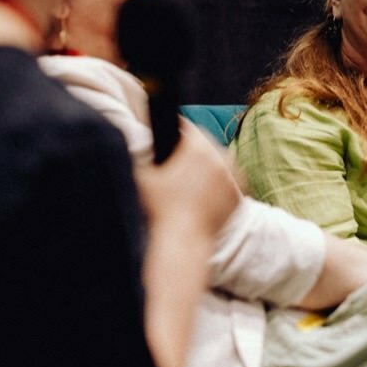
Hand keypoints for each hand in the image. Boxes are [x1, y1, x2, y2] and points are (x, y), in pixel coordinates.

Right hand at [133, 125, 241, 244]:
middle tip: (180, 158)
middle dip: (193, 148)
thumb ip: (137, 153)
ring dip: (209, 163)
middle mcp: (220, 158)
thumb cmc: (161, 209)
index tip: (172, 133)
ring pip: (220, 160)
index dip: (176, 129)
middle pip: (205, 143)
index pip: (187, 127)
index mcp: (197, 148)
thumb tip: (127, 136)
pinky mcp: (240, 193)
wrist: (185, 240)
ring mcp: (233, 176)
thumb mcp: (142, 177)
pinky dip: (221, 181)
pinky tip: (208, 187)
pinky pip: (231, 179)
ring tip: (194, 173)